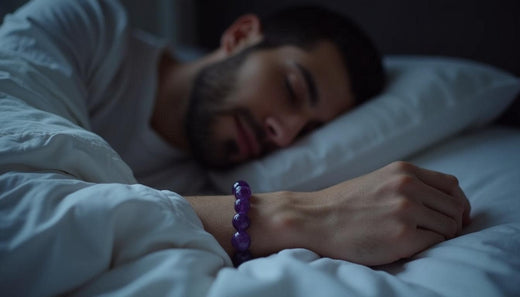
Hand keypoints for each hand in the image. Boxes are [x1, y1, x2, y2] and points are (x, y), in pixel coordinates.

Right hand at [272, 161, 470, 265]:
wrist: (313, 219)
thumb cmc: (343, 204)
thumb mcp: (378, 181)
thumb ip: (408, 185)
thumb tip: (443, 201)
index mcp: (403, 171)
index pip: (451, 186)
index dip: (457, 203)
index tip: (452, 217)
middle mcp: (408, 187)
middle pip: (455, 207)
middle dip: (451, 223)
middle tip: (436, 234)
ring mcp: (406, 211)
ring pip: (450, 227)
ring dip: (440, 236)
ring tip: (418, 240)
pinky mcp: (403, 237)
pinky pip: (435, 244)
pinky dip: (427, 248)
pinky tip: (407, 246)